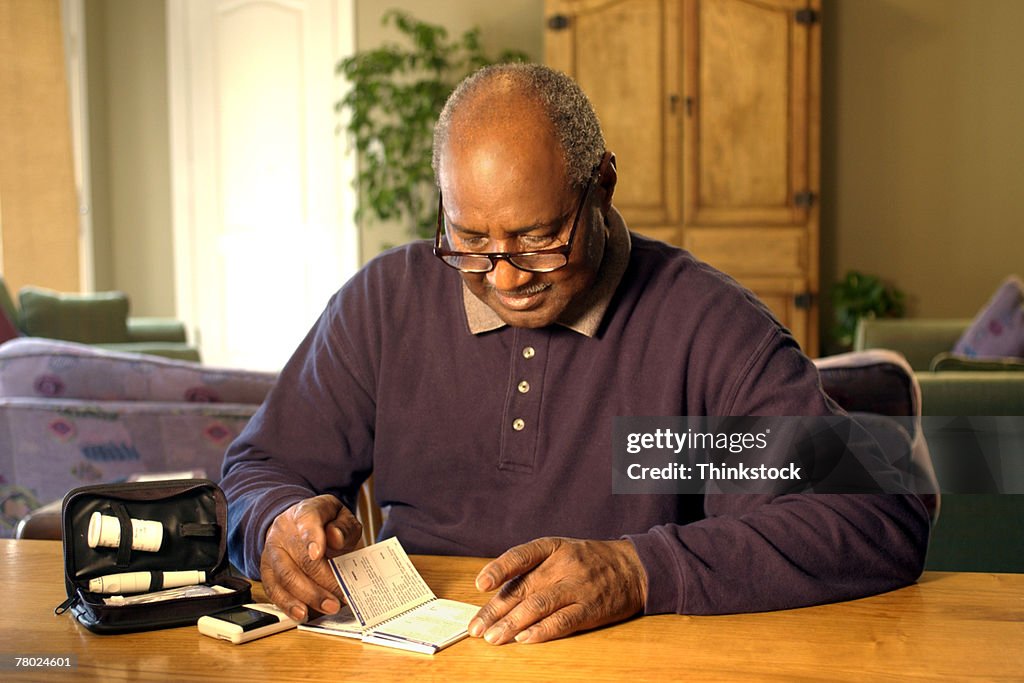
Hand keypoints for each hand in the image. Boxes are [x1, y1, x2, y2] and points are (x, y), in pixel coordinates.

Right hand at [260, 494, 361, 621]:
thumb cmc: (323, 523)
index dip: (311, 537)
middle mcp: (283, 531)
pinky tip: (302, 614)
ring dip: (308, 596)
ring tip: (328, 607)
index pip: (307, 519)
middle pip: (300, 557)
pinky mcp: (267, 571)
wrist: (296, 525)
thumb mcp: (341, 516)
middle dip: (322, 579)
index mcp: (304, 512)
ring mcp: (272, 552)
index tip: (318, 553)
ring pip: (285, 576)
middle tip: (341, 595)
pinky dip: (288, 604)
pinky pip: (273, 590)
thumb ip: (343, 526)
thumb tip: (336, 538)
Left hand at [469, 537, 647, 644]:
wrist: (634, 568)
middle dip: (495, 610)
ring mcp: (578, 586)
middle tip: (476, 628)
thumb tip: (497, 595)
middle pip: (523, 588)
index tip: (480, 585)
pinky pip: (563, 620)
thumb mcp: (562, 553)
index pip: (520, 556)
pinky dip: (542, 631)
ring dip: (512, 624)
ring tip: (494, 638)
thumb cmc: (590, 562)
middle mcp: (563, 565)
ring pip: (538, 605)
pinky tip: (525, 639)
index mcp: (553, 547)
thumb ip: (533, 570)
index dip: (498, 570)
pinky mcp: (591, 608)